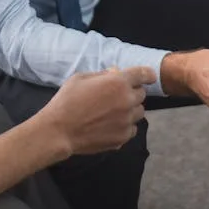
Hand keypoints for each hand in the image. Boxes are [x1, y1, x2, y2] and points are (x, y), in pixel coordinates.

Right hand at [37, 66, 151, 155]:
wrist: (59, 130)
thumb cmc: (67, 101)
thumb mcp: (81, 78)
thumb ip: (102, 74)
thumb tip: (115, 72)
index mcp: (118, 82)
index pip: (144, 74)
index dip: (147, 75)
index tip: (149, 77)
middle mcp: (127, 101)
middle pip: (141, 94)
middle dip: (131, 93)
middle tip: (116, 97)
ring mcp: (126, 120)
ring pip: (139, 112)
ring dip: (130, 110)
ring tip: (112, 112)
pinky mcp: (123, 137)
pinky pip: (132, 129)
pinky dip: (125, 126)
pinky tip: (110, 125)